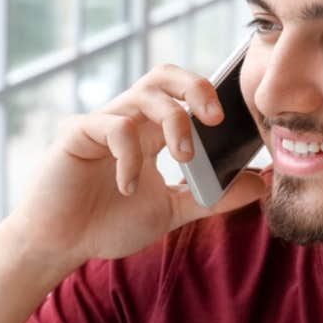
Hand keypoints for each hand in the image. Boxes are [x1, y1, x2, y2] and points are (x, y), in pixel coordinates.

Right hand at [3, 63, 266, 276]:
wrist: (62, 245)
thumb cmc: (109, 223)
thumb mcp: (172, 211)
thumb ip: (213, 198)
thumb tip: (261, 184)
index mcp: (152, 133)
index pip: (185, 95)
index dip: (213, 95)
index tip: (242, 118)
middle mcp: (130, 120)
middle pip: (165, 77)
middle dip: (196, 87)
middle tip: (216, 119)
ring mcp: (103, 123)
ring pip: (145, 94)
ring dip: (174, 122)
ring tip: (183, 158)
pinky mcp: (78, 133)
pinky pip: (113, 126)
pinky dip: (131, 156)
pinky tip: (128, 188)